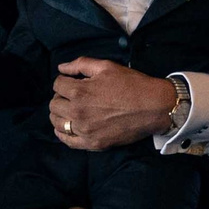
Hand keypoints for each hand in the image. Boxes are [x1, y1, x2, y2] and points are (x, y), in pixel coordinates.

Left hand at [50, 58, 175, 149]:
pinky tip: (69, 126)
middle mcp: (78, 112)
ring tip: (70, 110)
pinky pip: (68, 141)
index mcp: (80, 91)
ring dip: (60, 114)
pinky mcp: (92, 144)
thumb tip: (61, 67)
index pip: (57, 85)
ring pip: (57, 123)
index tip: (72, 82)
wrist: (154, 107)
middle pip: (54, 105)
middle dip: (60, 97)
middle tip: (71, 96)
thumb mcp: (107, 66)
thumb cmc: (132, 84)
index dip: (64, 81)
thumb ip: (80, 64)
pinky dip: (63, 133)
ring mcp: (84, 130)